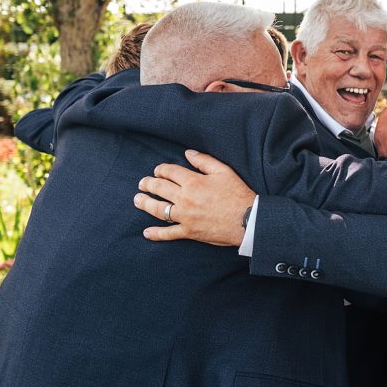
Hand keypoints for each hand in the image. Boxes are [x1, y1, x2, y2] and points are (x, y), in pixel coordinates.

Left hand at [133, 149, 254, 246]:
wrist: (248, 220)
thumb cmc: (238, 194)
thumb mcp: (224, 171)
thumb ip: (204, 161)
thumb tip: (188, 153)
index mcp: (193, 182)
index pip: (169, 172)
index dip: (161, 170)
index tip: (158, 171)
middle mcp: (185, 198)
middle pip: (159, 189)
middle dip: (148, 184)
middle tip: (142, 184)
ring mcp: (185, 216)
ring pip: (158, 210)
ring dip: (145, 204)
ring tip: (138, 200)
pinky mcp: (189, 232)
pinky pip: (168, 233)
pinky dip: (156, 234)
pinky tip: (146, 233)